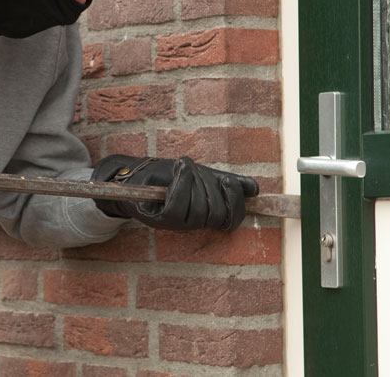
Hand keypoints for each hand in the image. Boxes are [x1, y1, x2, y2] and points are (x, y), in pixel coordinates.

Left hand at [91, 154, 257, 230]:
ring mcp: (178, 224)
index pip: (233, 219)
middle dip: (211, 185)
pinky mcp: (161, 219)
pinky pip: (178, 206)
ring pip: (199, 209)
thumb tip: (253, 189)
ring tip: (183, 165)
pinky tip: (179, 168)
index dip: (237, 202)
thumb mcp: (201, 175)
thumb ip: (225, 182)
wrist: (136, 175)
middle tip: (198, 168)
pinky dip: (181, 183)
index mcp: (207, 213)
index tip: (229, 180)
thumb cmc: (169, 175)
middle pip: (217, 212)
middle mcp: (194, 223)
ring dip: (194, 180)